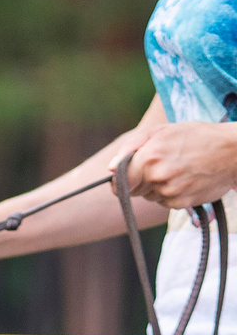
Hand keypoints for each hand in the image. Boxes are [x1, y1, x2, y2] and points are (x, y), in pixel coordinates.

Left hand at [120, 121, 236, 208]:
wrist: (234, 150)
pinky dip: (172, 193)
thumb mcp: (162, 130)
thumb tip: (110, 168)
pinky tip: (186, 179)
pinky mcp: (182, 203)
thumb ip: (131, 146)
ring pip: (150, 196)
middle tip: (162, 165)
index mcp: (149, 157)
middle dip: (141, 180)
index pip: (120, 181)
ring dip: (158, 187)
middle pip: (134, 191)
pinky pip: (166, 202)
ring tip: (178, 169)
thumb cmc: (197, 136)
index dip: (121, 180)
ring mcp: (170, 192)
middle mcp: (157, 177)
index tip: (128, 175)